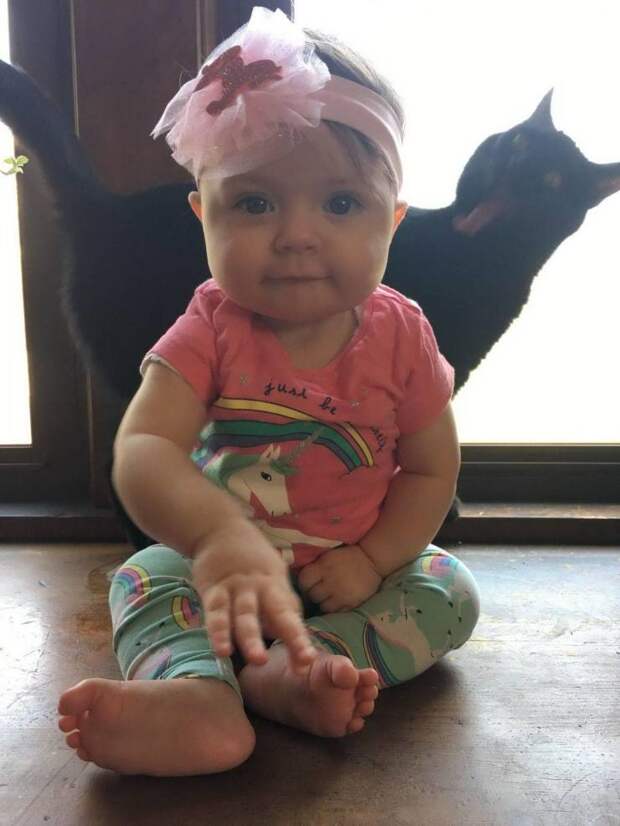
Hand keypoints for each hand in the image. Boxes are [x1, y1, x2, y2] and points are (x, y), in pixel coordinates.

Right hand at [192, 518, 316, 673]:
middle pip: (279, 614)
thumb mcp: (273, 574)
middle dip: (292, 638)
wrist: (219, 528)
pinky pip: (216, 613)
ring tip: (259, 660)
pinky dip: (218, 631)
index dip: (301, 640)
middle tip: (303, 662)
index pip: (293, 617)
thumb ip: (282, 602)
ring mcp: (238, 588)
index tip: (309, 661)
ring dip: (253, 637)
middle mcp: (262, 589)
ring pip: (246, 615)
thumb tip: (297, 628)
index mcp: (278, 587)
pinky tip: (222, 650)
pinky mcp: (213, 589)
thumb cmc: (250, 558)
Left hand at [297, 544, 382, 613]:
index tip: (308, 584)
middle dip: (314, 593)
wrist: (372, 559)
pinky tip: (337, 601)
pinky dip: (335, 608)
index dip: (304, 583)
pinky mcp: (351, 603)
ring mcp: (341, 594)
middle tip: (319, 590)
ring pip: (323, 606)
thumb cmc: (348, 556)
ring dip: (324, 602)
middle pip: (312, 595)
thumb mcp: (328, 557)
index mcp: (323, 566)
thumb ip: (315, 567)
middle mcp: (330, 581)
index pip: (304, 581)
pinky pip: (336, 612)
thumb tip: (301, 579)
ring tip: (329, 597)